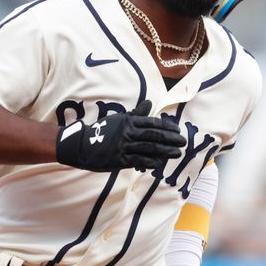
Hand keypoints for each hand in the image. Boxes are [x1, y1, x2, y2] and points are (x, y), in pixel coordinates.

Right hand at [56, 100, 185, 171]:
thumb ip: (136, 113)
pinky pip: (138, 160)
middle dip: (170, 139)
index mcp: (128, 121)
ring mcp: (123, 146)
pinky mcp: (119, 160)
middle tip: (182, 141)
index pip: (151, 122)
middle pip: (153, 135)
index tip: (177, 130)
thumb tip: (149, 103)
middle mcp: (127, 133)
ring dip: (165, 151)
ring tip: (177, 153)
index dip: (166, 127)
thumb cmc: (103, 131)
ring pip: (149, 148)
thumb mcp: (119, 119)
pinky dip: (150, 161)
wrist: (82, 145)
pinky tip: (160, 163)